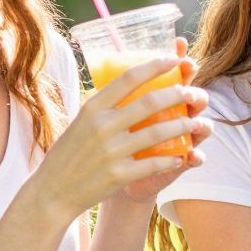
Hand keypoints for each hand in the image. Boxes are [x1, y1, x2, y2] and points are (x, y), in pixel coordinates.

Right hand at [40, 56, 209, 219]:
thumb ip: (104, 106)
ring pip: (159, 132)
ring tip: (197, 123)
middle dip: (178, 94)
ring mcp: (111, 151)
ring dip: (184, 126)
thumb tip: (131, 84)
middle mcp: (101, 126)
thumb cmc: (70, 153)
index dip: (155, 66)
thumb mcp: (81, 121)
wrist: (53, 191)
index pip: (128, 78)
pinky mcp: (119, 175)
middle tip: (193, 93)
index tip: (174, 59)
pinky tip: (182, 156)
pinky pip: (154, 163)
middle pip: (150, 102)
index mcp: (92, 108)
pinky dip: (172, 159)